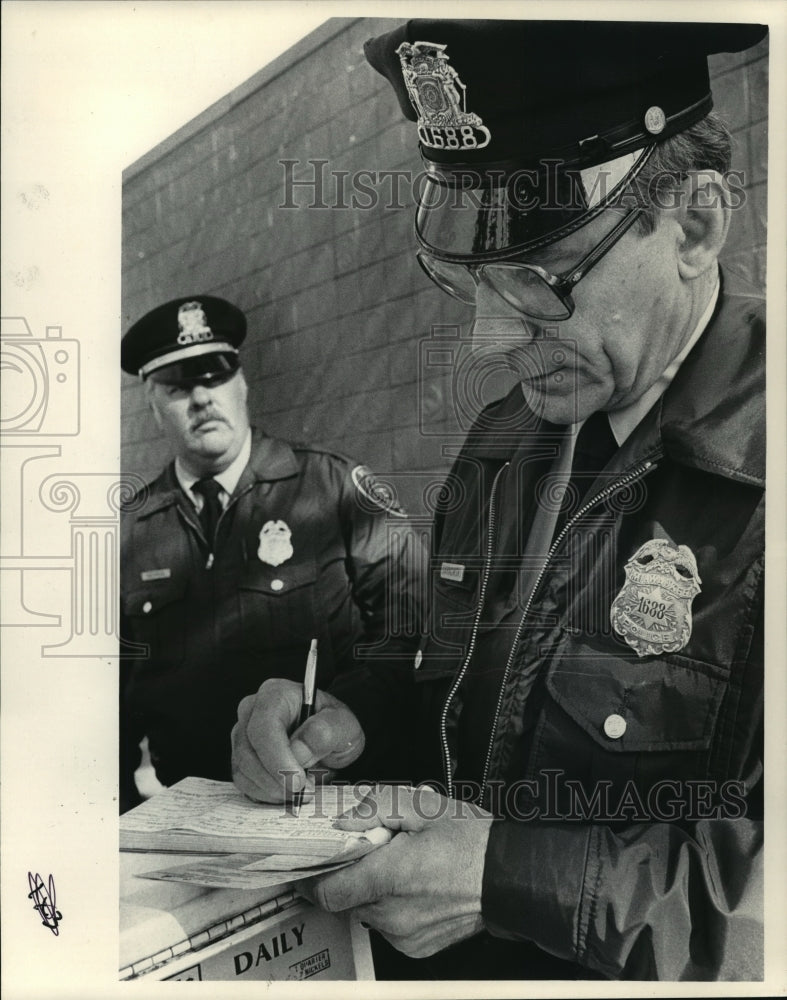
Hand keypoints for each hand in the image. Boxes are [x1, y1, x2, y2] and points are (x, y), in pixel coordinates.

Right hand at [232, 678, 364, 802]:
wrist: (328, 738)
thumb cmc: (333, 726)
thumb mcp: (343, 725)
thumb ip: (326, 732)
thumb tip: (298, 750)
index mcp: (276, 694)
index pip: (264, 727)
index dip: (277, 757)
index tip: (297, 780)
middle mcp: (253, 711)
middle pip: (248, 751)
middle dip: (276, 778)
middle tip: (305, 791)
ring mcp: (243, 734)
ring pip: (243, 769)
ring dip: (272, 789)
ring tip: (301, 791)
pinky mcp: (240, 757)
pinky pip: (244, 782)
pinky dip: (265, 794)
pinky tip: (287, 791)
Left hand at [302, 785, 493, 957]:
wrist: (508, 876)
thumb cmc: (471, 841)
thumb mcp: (421, 806)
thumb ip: (375, 807)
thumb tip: (345, 819)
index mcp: (390, 878)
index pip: (328, 892)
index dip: (313, 879)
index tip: (309, 866)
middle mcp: (393, 914)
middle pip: (346, 899)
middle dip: (352, 874)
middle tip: (374, 852)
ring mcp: (404, 935)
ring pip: (366, 912)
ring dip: (373, 890)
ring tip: (400, 866)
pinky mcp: (416, 946)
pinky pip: (387, 926)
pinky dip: (391, 906)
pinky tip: (413, 885)